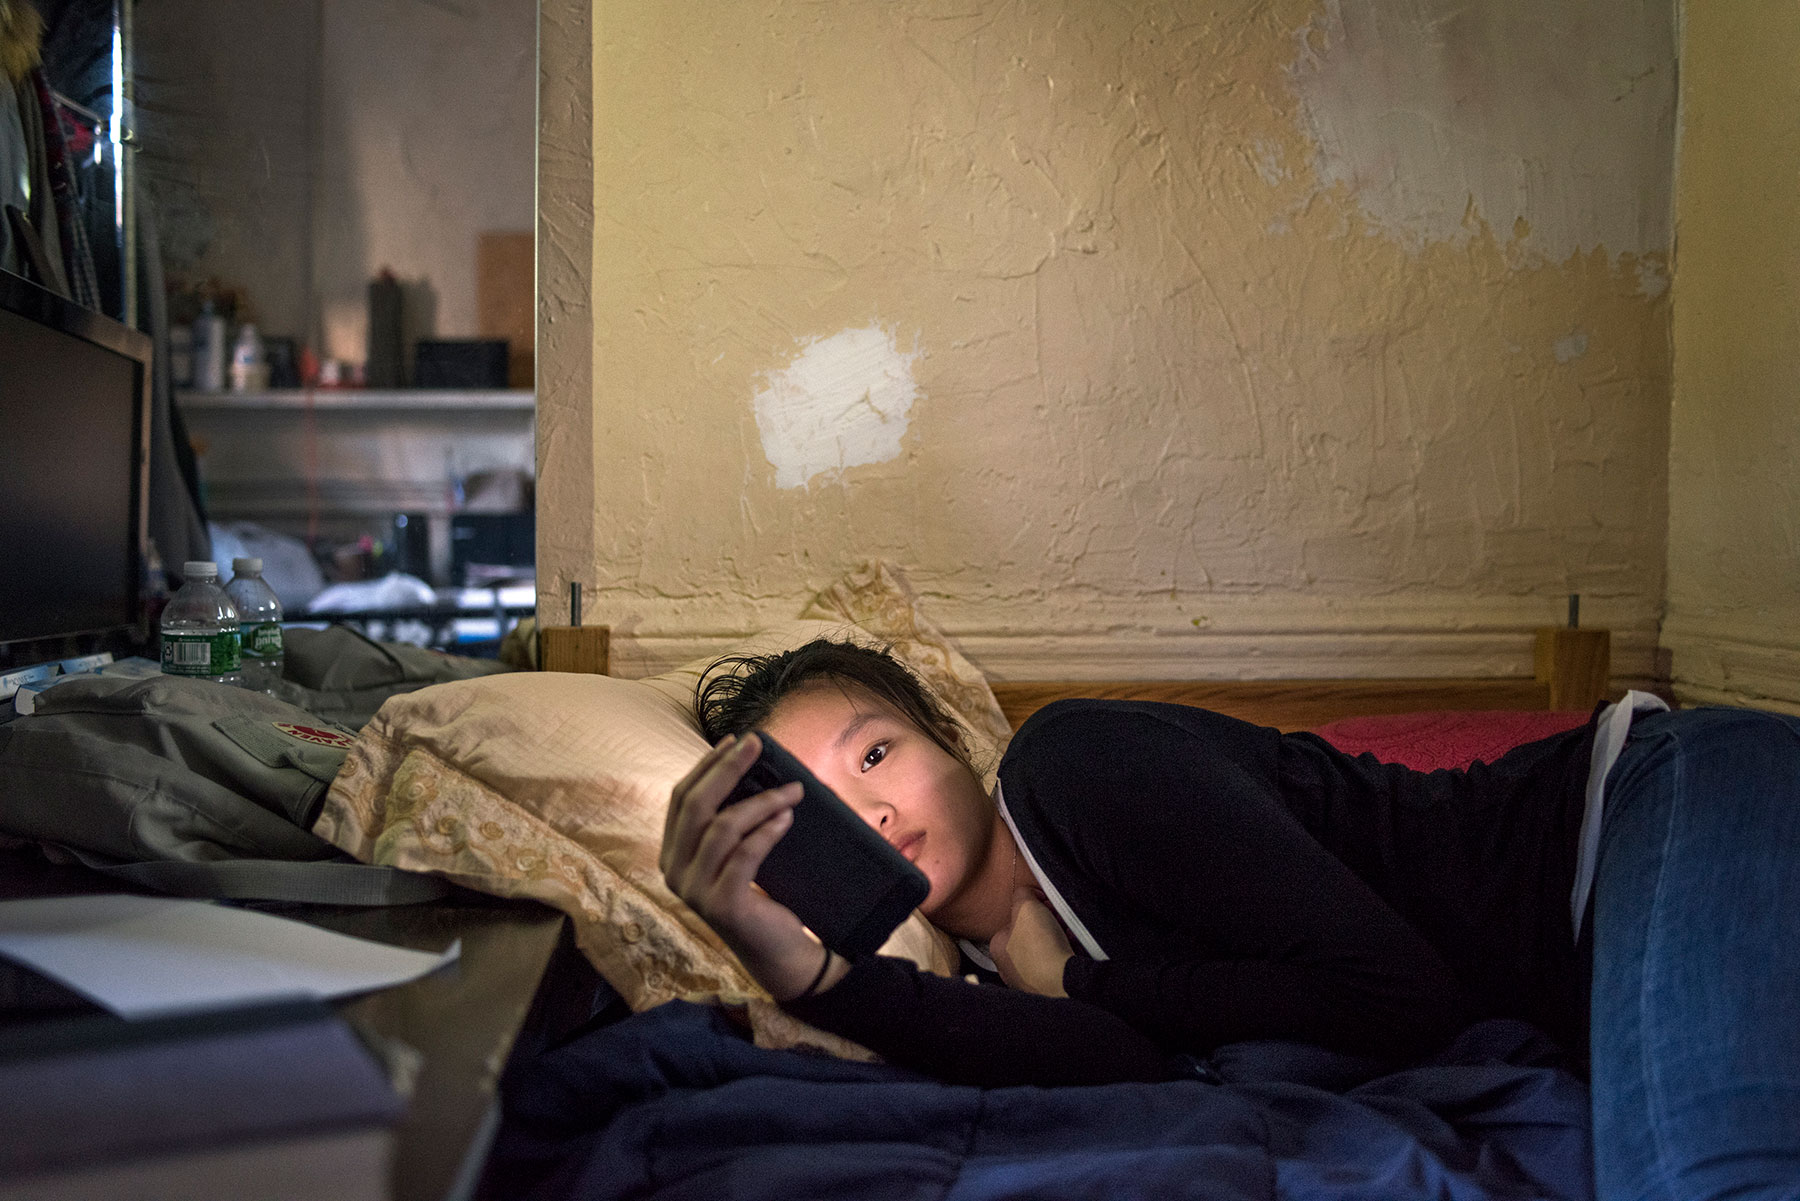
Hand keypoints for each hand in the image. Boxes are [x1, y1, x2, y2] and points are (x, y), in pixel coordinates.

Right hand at [660, 733, 845, 1000]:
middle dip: (727, 768)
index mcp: (672, 853)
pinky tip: (787, 817)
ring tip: (793, 790)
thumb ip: (731, 819)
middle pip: (695, 805)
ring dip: (761, 801)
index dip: (706, 765)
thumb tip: (753, 765)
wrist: (778, 950)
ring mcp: (694, 890)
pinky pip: (744, 855)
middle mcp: (674, 871)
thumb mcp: (737, 852)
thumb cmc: (761, 893)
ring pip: (722, 827)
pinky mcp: (722, 904)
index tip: (734, 740)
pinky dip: (767, 831)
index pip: (681, 798)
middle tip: (757, 745)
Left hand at [989, 887, 1071, 996]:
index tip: (1049, 905)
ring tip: (1070, 933)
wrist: (1061, 982)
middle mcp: (1008, 966)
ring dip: (1059, 936)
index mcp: (998, 946)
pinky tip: (1073, 948)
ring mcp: (1027, 980)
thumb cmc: (1039, 945)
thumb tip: (1027, 894)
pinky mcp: (1045, 989)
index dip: (1035, 907)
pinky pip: (1055, 964)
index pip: (1016, 919)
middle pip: (1031, 934)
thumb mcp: (1026, 906)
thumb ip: (1022, 894)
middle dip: (1049, 922)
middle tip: (1061, 918)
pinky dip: (1065, 953)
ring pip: (1045, 949)